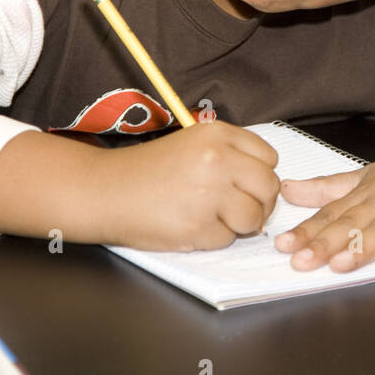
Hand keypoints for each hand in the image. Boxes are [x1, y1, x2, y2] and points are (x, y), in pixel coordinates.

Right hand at [97, 120, 279, 250]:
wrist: (106, 191)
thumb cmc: (147, 171)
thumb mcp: (191, 143)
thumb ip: (229, 154)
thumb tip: (265, 180)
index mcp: (217, 135)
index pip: (269, 157)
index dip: (260, 174)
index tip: (246, 184)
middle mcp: (218, 159)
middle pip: (269, 187)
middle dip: (258, 202)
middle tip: (237, 208)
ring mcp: (209, 194)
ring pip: (254, 217)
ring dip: (238, 224)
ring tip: (210, 216)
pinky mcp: (199, 226)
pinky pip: (227, 239)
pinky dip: (212, 238)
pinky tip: (190, 225)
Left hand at [273, 139, 374, 277]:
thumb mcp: (369, 174)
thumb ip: (329, 188)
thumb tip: (287, 190)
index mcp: (367, 192)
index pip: (332, 213)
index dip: (307, 230)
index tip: (282, 245)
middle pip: (353, 223)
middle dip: (326, 243)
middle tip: (300, 262)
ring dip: (363, 248)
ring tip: (341, 266)